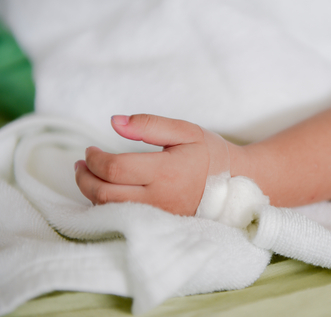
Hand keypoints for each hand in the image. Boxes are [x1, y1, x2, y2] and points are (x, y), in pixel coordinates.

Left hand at [75, 114, 209, 215]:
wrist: (235, 183)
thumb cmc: (210, 155)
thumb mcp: (185, 131)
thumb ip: (149, 125)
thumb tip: (114, 121)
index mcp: (166, 171)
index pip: (114, 168)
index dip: (94, 158)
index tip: (90, 149)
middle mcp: (159, 198)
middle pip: (104, 193)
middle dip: (84, 177)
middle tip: (81, 164)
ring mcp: (158, 214)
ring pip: (109, 210)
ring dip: (91, 192)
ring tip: (89, 175)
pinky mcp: (158, 223)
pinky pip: (121, 218)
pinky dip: (105, 205)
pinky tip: (106, 191)